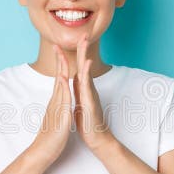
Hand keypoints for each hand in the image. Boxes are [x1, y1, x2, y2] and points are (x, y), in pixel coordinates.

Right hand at [30, 44, 73, 163]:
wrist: (42, 152)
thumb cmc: (50, 137)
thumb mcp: (56, 119)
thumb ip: (57, 108)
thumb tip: (59, 102)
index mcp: (56, 102)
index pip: (58, 80)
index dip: (60, 65)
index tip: (60, 51)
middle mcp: (54, 102)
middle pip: (57, 77)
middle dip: (59, 60)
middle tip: (56, 44)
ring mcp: (56, 107)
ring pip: (59, 85)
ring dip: (61, 69)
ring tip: (61, 54)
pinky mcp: (59, 115)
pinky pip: (62, 99)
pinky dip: (63, 87)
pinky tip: (63, 78)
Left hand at [71, 34, 116, 153]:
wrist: (97, 139)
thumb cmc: (89, 123)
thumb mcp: (81, 103)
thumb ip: (79, 91)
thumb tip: (76, 80)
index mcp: (84, 89)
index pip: (80, 67)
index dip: (78, 54)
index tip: (77, 40)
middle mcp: (88, 90)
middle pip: (85, 66)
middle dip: (84, 50)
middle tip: (84, 34)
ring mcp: (90, 96)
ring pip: (87, 74)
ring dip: (85, 58)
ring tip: (85, 44)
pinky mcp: (90, 104)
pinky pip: (87, 88)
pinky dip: (86, 76)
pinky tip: (87, 66)